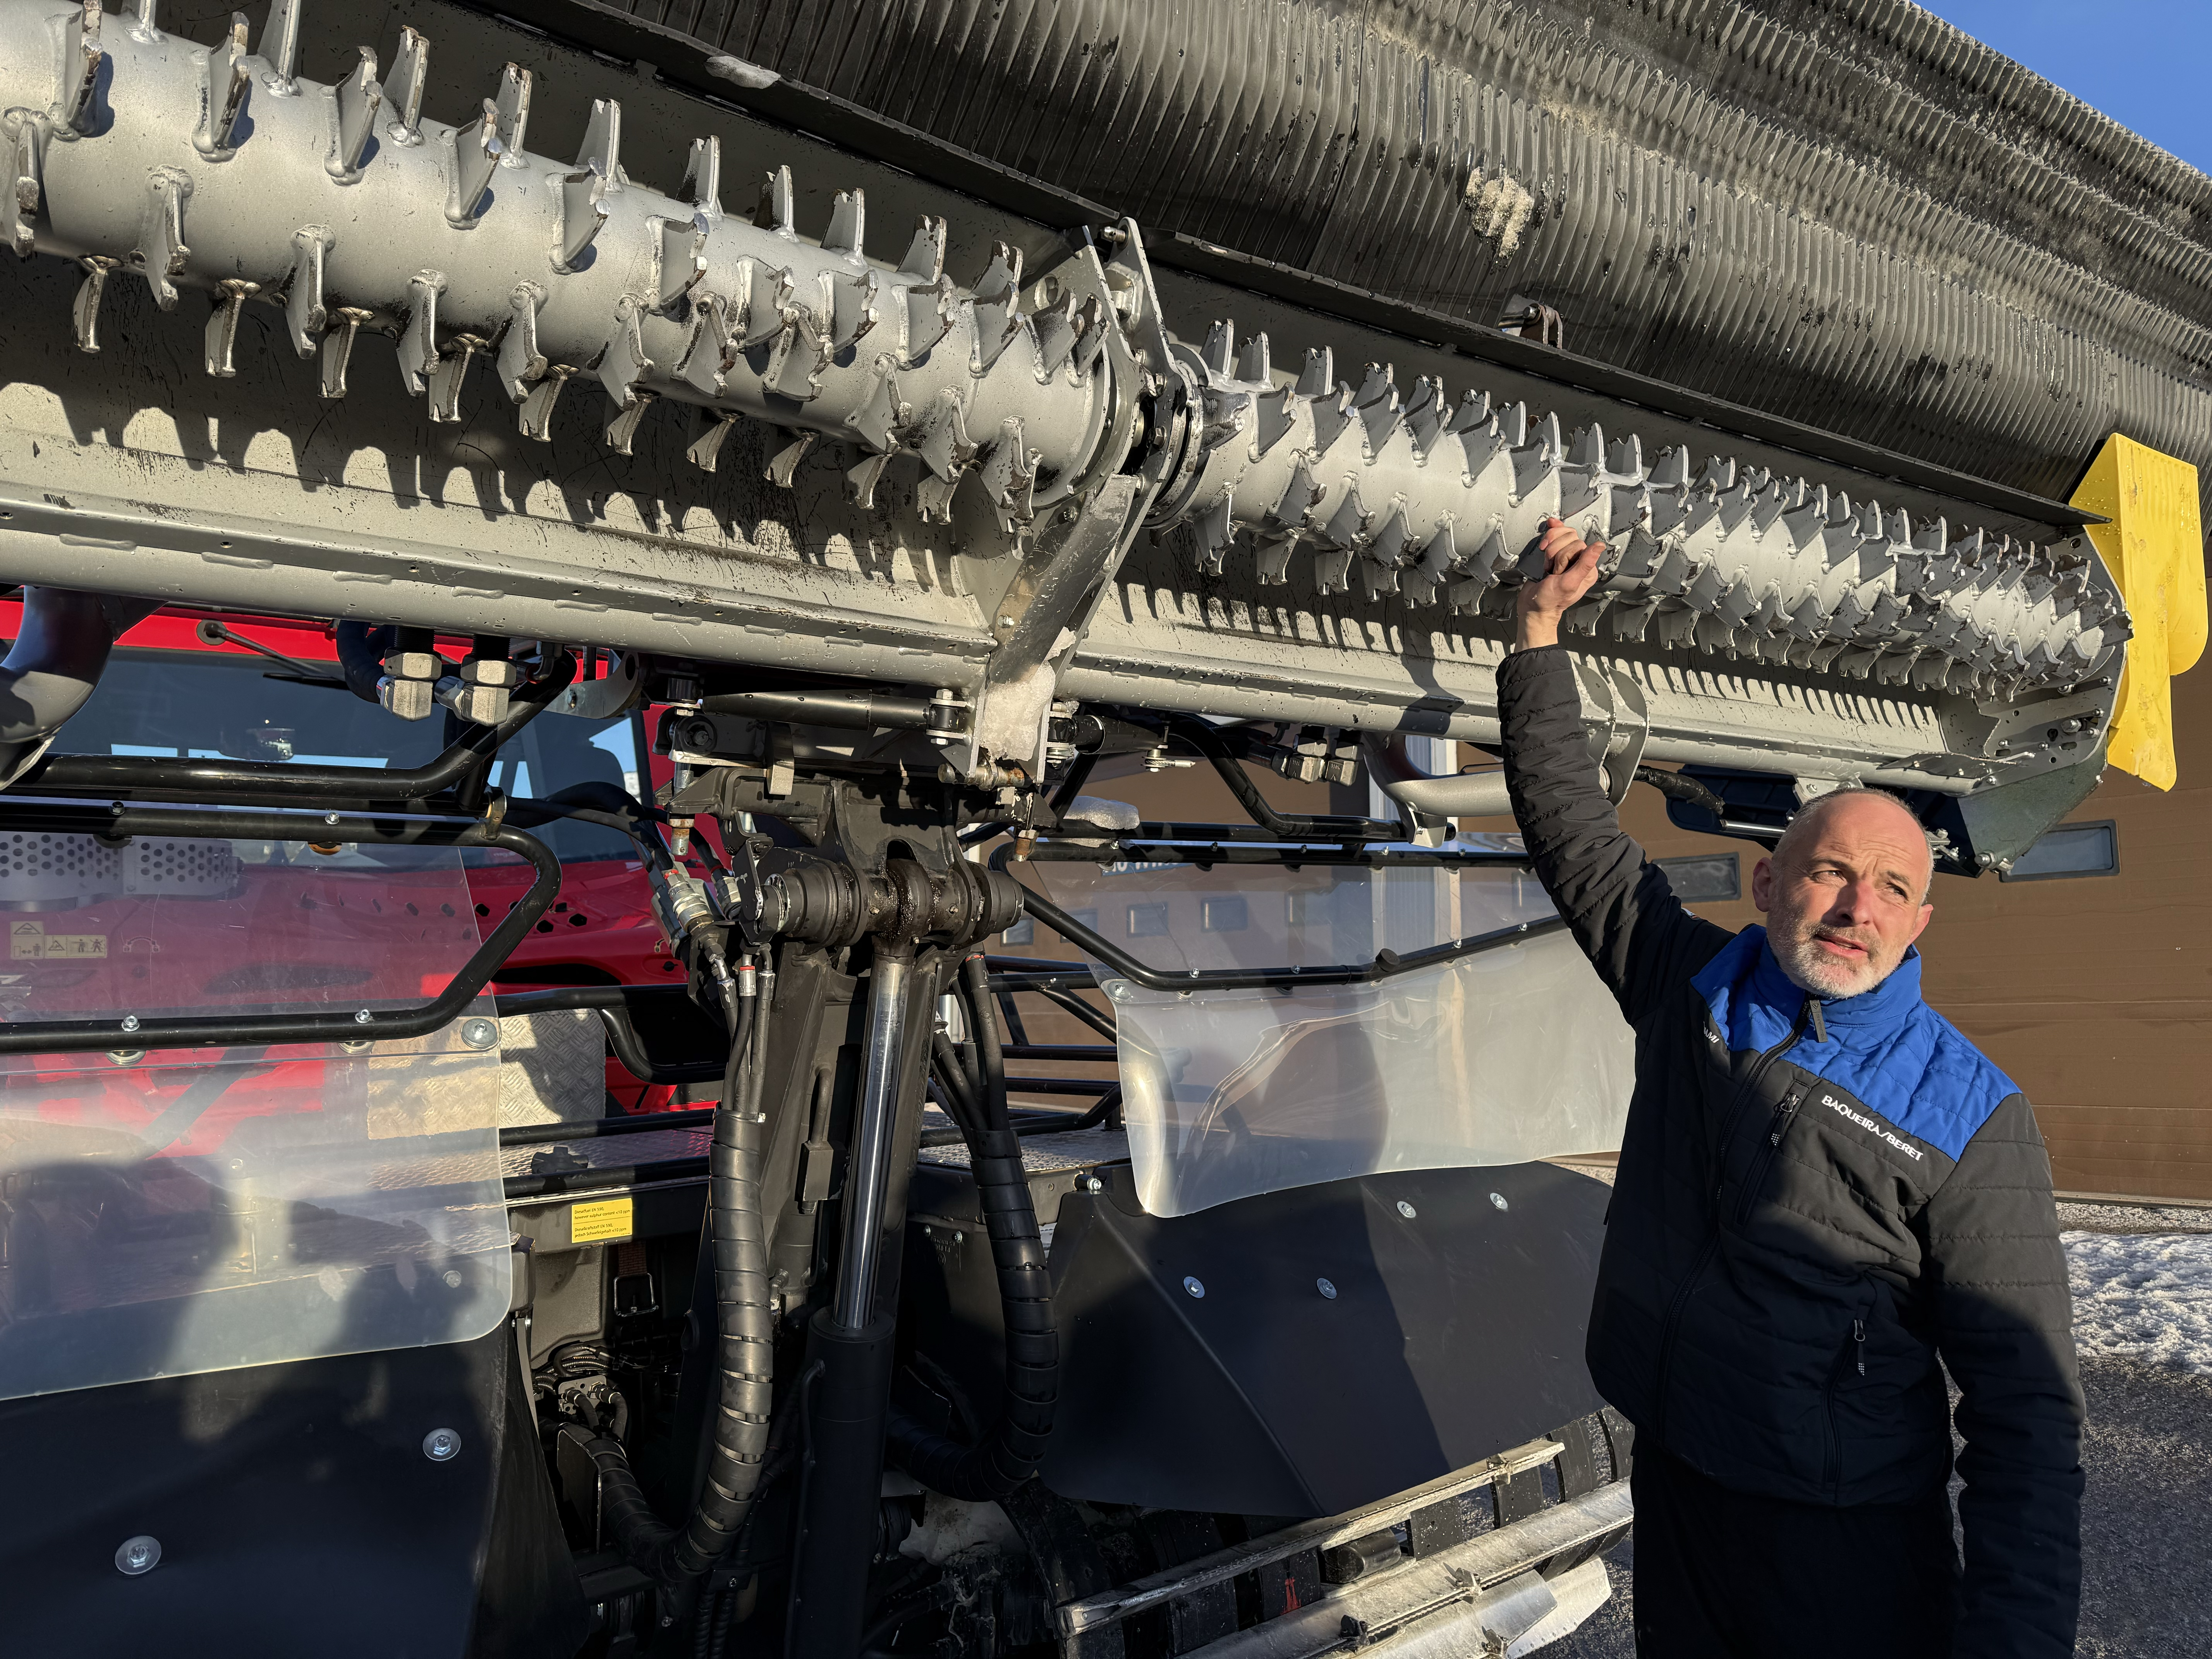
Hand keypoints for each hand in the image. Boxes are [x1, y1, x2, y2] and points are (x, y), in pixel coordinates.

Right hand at [1516, 517, 1605, 648]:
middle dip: (1554, 553)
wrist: (1531, 605)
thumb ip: (1584, 564)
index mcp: (1587, 569)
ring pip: (1560, 536)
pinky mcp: (1555, 554)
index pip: (1578, 545)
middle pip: (1569, 538)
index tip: (1558, 571)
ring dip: (1548, 550)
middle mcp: (1579, 561)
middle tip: (1552, 570)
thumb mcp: (1568, 583)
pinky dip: (1547, 539)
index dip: (1563, 555)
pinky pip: (1554, 536)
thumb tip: (1600, 546)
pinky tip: (1544, 546)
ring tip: (1547, 566)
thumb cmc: (1550, 601)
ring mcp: (1567, 557)